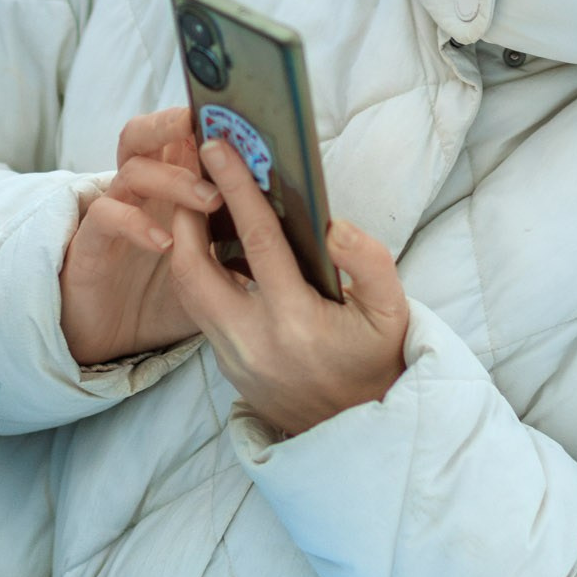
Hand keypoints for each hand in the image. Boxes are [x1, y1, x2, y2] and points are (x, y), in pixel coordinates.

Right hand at [60, 108, 221, 365]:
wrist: (111, 336)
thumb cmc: (166, 295)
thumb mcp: (215, 266)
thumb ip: (244, 242)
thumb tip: (306, 233)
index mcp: (167, 186)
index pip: (178, 138)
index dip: (202, 121)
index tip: (238, 116)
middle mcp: (137, 191)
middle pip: (142, 136)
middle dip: (171, 125)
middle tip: (208, 131)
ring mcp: (112, 212)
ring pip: (132, 172)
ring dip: (173, 180)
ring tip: (211, 200)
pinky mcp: (91, 243)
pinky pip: (107, 217)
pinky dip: (135, 223)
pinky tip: (166, 241)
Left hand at [166, 136, 408, 436]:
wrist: (357, 429)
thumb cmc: (376, 359)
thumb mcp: (392, 311)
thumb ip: (370, 262)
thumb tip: (332, 226)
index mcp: (297, 321)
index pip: (257, 242)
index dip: (236, 189)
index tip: (217, 147)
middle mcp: (253, 339)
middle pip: (194, 266)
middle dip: (185, 212)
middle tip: (190, 171)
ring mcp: (233, 356)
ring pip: (186, 289)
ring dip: (184, 240)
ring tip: (196, 200)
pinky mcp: (224, 364)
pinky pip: (198, 309)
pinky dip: (196, 271)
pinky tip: (209, 243)